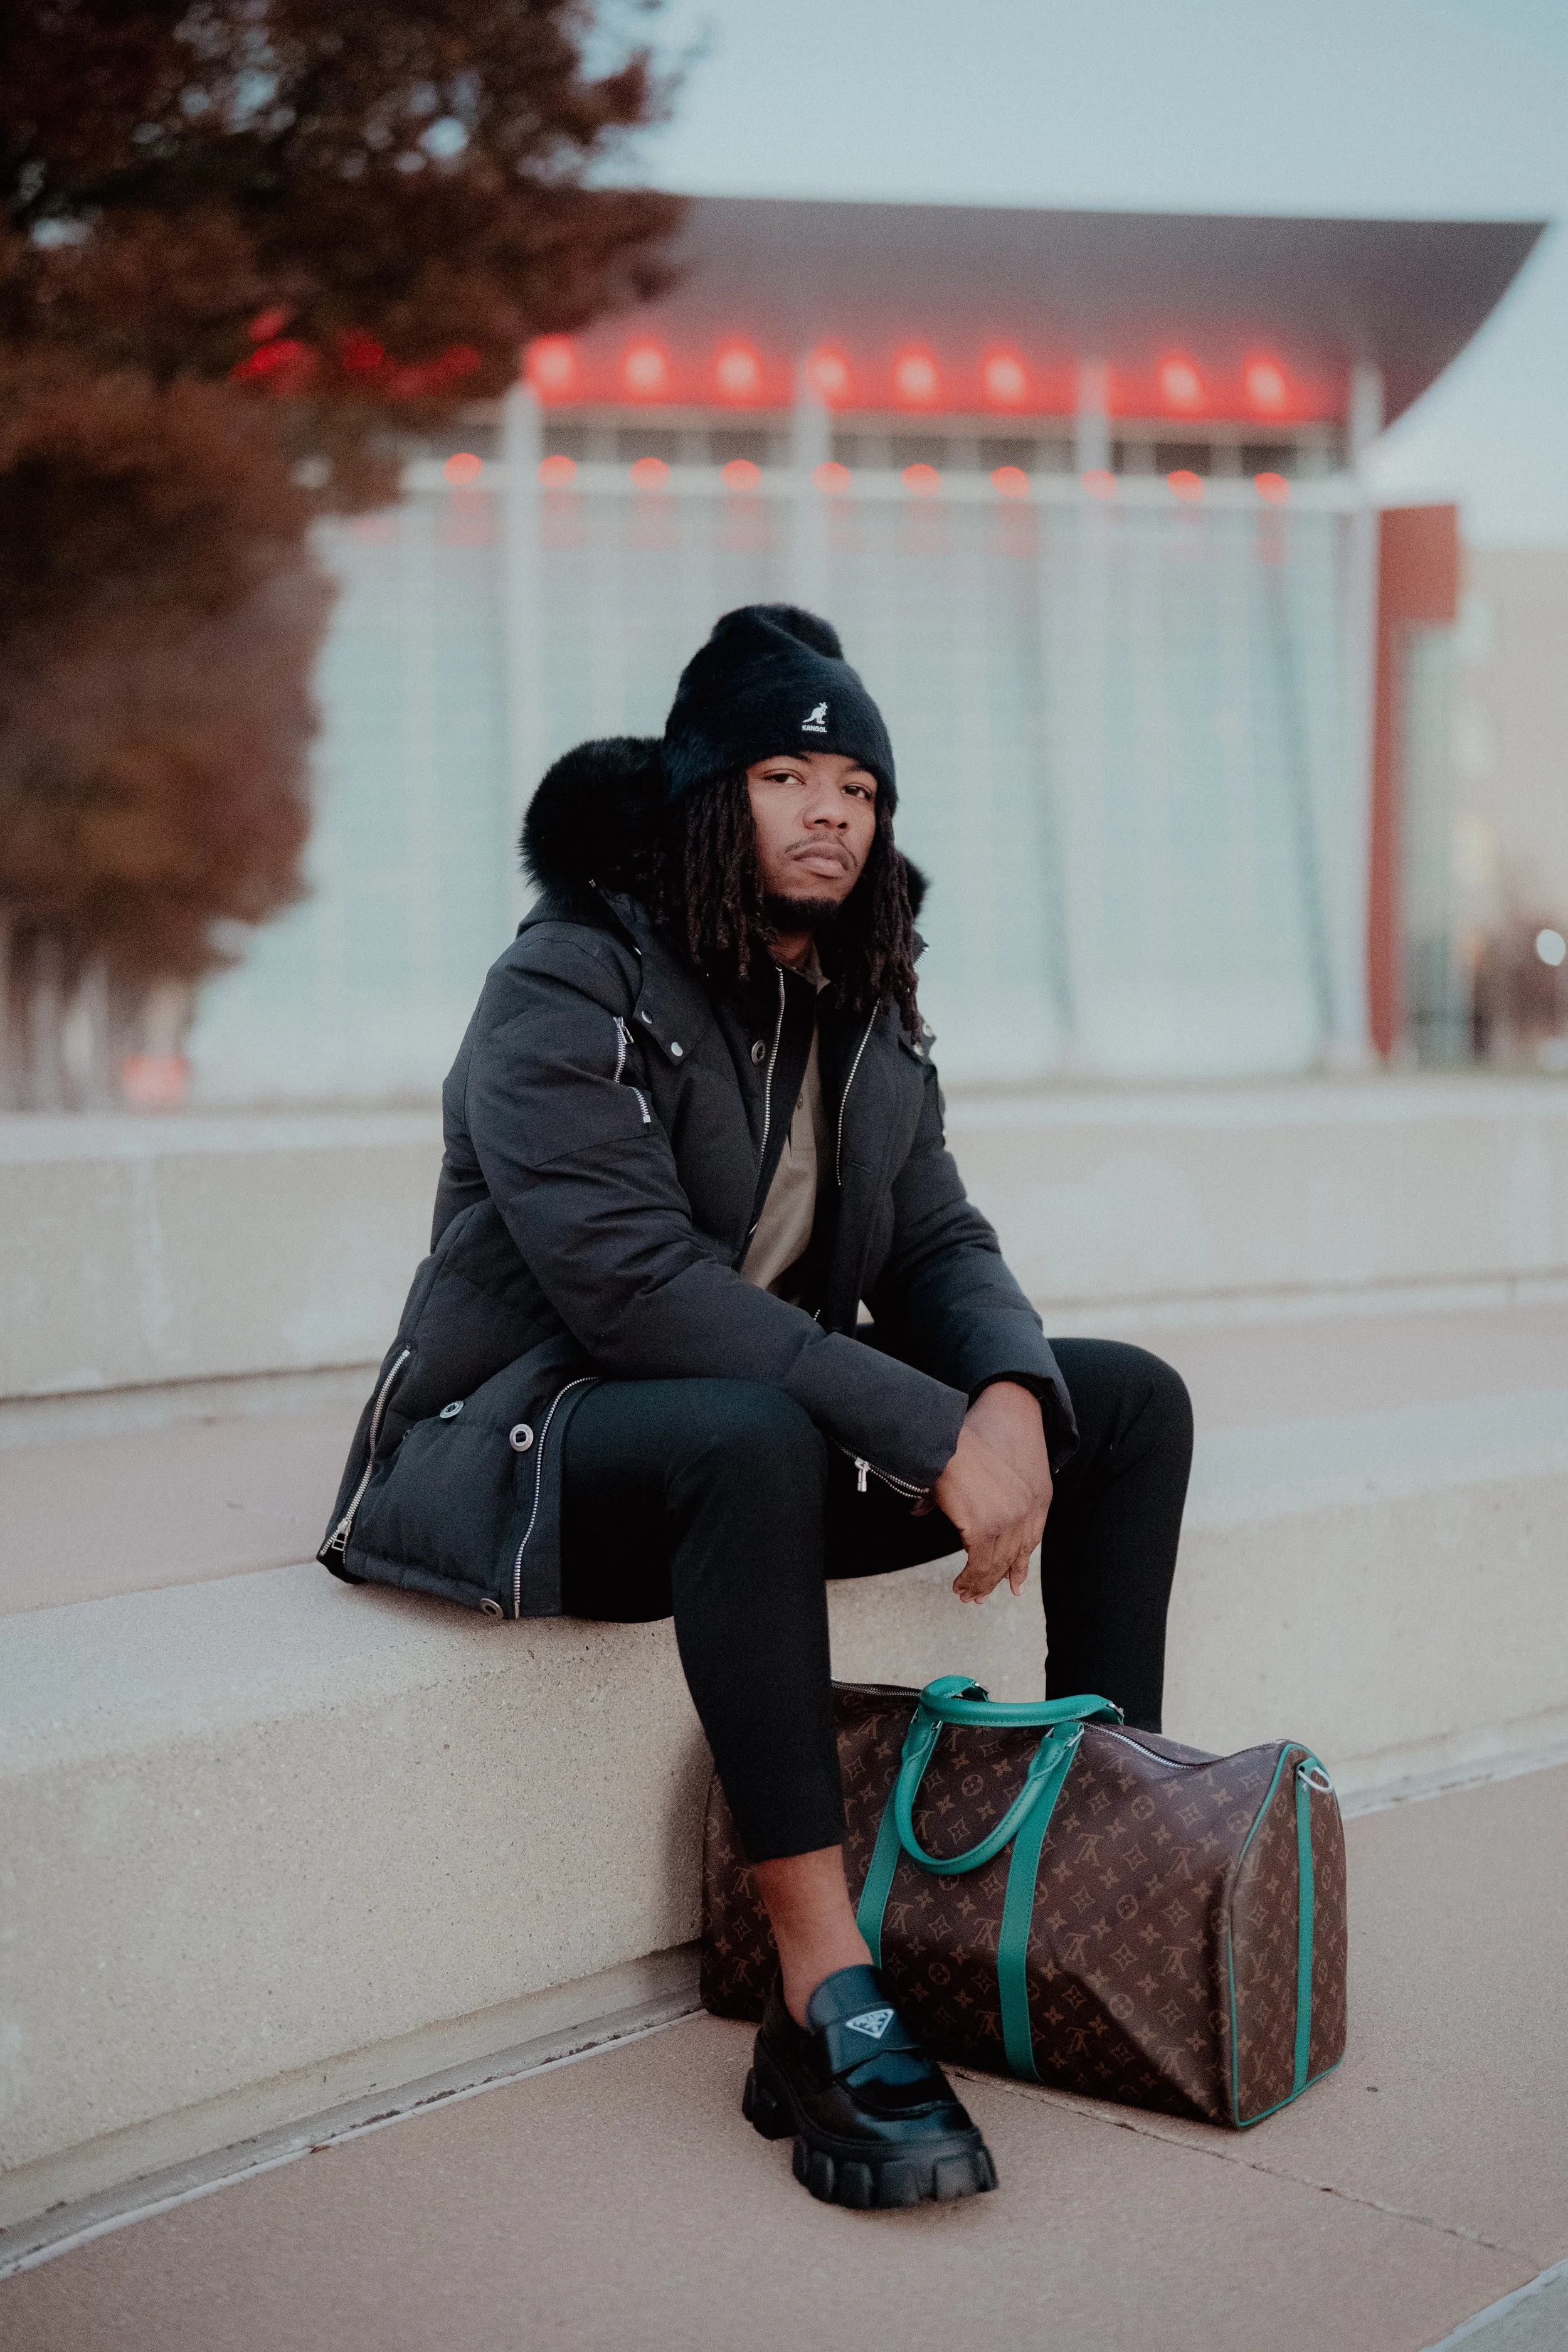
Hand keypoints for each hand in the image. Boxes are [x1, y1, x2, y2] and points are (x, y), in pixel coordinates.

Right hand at [933, 1381, 1053, 1604]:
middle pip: (1014, 1555)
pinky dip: (970, 1579)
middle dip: (998, 1579)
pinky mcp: (983, 1528)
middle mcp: (1026, 1509)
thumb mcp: (980, 1470)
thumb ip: (967, 1495)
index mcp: (1035, 1495)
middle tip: (982, 1596)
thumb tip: (923, 1510)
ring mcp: (1007, 1520)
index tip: (1014, 1583)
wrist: (950, 1436)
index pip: (1030, 1539)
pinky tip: (960, 1586)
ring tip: (966, 1595)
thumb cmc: (961, 1444)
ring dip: (980, 1584)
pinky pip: (979, 1564)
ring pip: (995, 1564)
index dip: (1020, 1565)